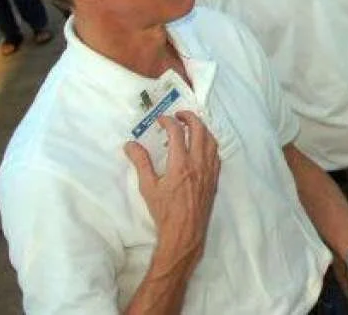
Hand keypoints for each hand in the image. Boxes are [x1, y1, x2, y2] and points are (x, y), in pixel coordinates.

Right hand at [124, 112, 220, 273]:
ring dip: (202, 128)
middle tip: (179, 115)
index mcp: (180, 164)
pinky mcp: (214, 177)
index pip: (177, 133)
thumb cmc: (164, 211)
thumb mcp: (148, 187)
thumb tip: (130, 144)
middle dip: (190, 117)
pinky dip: (210, 143)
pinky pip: (217, 153)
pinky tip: (202, 145)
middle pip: (200, 130)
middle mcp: (198, 164)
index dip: (168, 121)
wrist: (185, 232)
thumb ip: (141, 163)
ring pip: (212, 140)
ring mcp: (209, 170)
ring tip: (191, 126)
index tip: (161, 120)